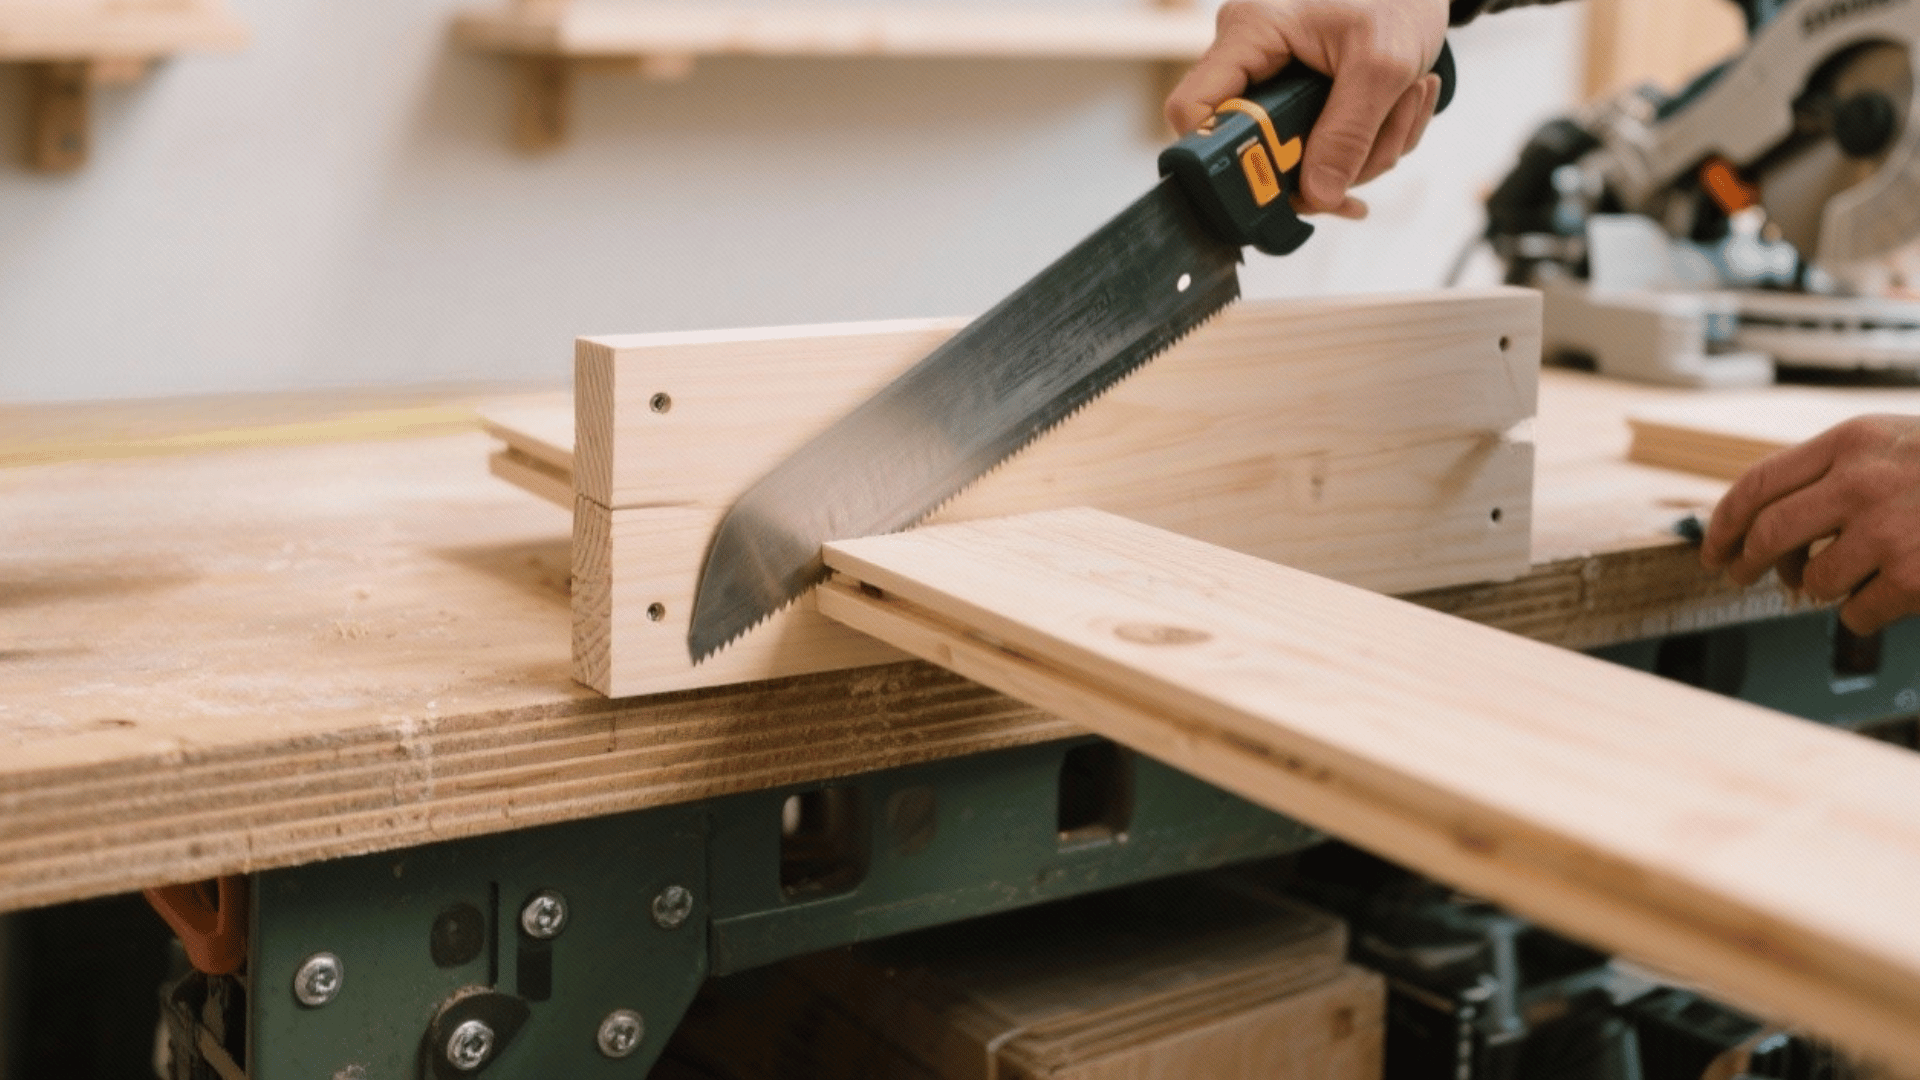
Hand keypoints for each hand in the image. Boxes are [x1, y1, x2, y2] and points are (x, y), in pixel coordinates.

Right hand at [1164, 0, 1450, 219]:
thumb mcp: (1383, 65)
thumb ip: (1349, 134)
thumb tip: (1317, 196)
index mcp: (1249, 34)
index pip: (1193, 109)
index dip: (1219, 156)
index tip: (1272, 182)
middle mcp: (1251, 62)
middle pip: (1253, 151)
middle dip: (1322, 164)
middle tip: (1373, 148)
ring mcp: (1275, 88)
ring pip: (1300, 163)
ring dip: (1364, 154)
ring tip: (1403, 102)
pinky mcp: (1302, 106)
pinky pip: (1327, 155)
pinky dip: (1371, 146)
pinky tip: (1398, 106)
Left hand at [1701, 415, 1919, 633]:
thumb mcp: (1894, 441)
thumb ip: (1836, 467)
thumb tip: (1766, 520)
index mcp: (1852, 441)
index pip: (1760, 482)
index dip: (1724, 522)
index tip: (1711, 549)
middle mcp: (1862, 483)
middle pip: (1769, 533)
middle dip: (1746, 562)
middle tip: (1742, 576)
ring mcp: (1888, 531)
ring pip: (1814, 580)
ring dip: (1821, 588)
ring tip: (1851, 576)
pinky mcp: (1914, 578)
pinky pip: (1856, 614)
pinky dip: (1864, 614)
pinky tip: (1886, 597)